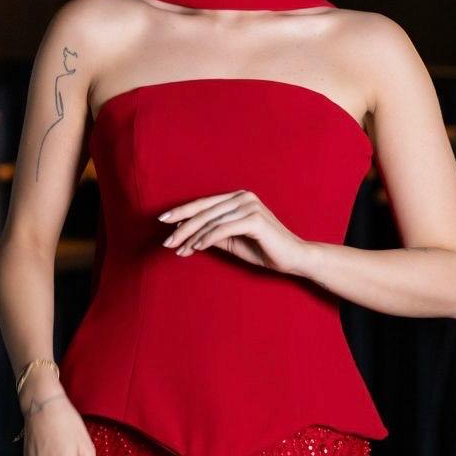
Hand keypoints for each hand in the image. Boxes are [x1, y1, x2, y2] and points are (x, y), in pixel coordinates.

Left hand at [158, 189, 311, 275]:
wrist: (293, 258)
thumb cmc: (263, 249)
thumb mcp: (232, 240)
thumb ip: (212, 233)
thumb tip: (184, 233)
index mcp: (238, 197)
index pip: (204, 204)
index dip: (182, 212)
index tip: (163, 222)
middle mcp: (243, 197)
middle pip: (204, 211)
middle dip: (183, 227)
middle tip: (166, 242)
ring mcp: (250, 206)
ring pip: (211, 221)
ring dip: (192, 237)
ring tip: (179, 250)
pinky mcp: (254, 219)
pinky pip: (223, 229)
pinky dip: (207, 239)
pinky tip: (195, 248)